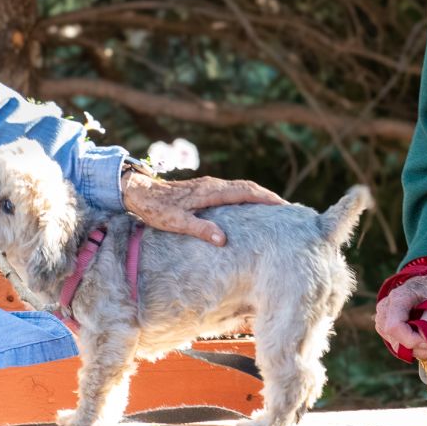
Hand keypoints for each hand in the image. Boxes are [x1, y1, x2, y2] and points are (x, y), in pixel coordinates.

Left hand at [120, 168, 282, 246]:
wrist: (138, 191)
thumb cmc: (155, 209)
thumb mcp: (177, 222)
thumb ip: (201, 229)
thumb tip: (223, 240)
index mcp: (211, 191)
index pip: (246, 192)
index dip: (267, 199)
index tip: (284, 207)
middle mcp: (214, 185)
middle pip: (249, 188)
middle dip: (269, 197)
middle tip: (287, 210)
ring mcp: (210, 186)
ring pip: (242, 188)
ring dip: (259, 196)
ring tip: (274, 210)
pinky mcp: (205, 190)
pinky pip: (233, 191)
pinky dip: (247, 197)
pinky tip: (249, 208)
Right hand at [374, 275, 426, 361]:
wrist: (424, 285)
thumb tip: (425, 340)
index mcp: (397, 298)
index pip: (395, 327)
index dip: (412, 340)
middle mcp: (384, 310)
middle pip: (396, 339)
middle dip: (418, 347)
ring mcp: (382, 320)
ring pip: (397, 346)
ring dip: (418, 349)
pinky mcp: (385, 329)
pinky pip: (398, 345)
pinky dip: (414, 348)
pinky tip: (426, 340)